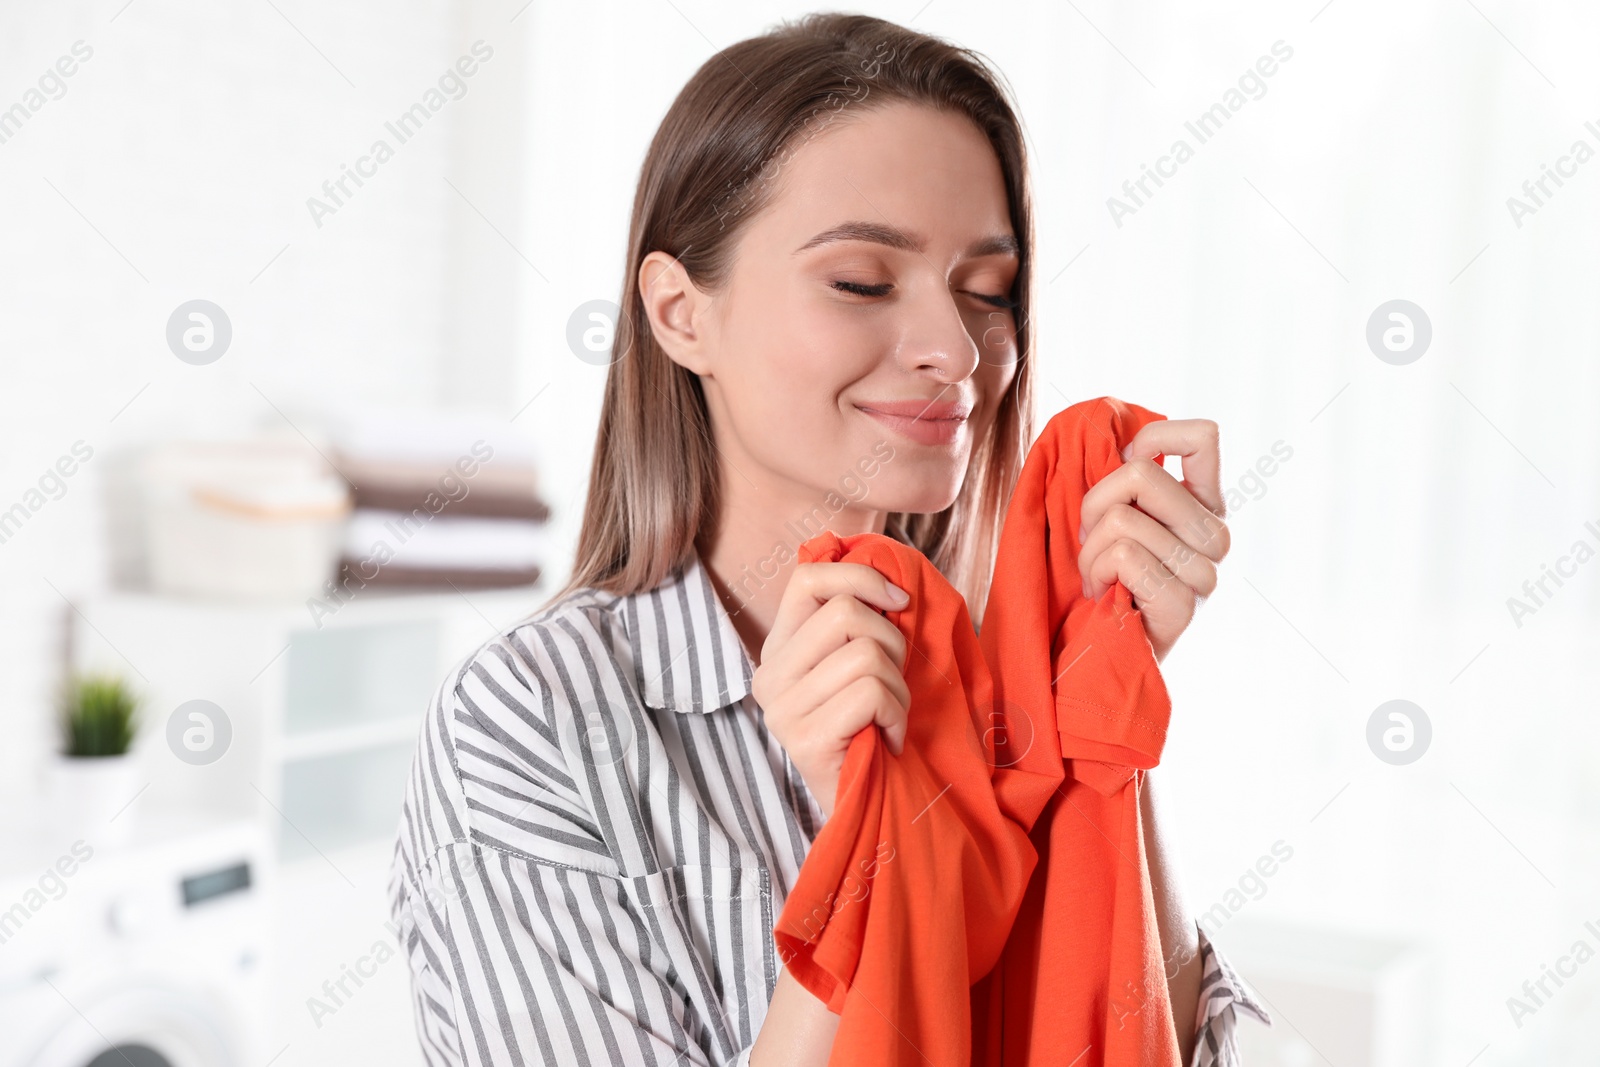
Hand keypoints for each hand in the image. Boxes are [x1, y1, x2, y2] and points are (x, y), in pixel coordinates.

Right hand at [750, 561, 911, 820]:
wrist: (866, 804)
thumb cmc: (870, 728)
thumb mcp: (857, 666)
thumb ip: (859, 624)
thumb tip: (894, 585)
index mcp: (779, 648)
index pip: (808, 578)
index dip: (861, 578)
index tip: (899, 602)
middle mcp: (769, 674)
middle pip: (846, 612)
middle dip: (892, 643)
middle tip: (892, 682)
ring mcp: (781, 708)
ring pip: (866, 654)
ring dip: (898, 688)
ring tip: (889, 717)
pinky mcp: (803, 738)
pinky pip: (872, 693)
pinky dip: (897, 715)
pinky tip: (888, 739)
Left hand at [1077, 417, 1229, 662]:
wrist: (1099, 651)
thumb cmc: (1102, 577)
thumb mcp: (1112, 516)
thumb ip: (1124, 477)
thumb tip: (1113, 431)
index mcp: (1204, 505)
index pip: (1203, 437)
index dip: (1151, 441)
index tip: (1124, 476)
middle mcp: (1216, 535)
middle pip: (1141, 472)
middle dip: (1094, 505)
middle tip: (1094, 543)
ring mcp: (1205, 572)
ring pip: (1123, 519)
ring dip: (1089, 550)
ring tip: (1100, 577)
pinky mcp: (1183, 604)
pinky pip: (1124, 555)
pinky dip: (1096, 573)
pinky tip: (1104, 595)